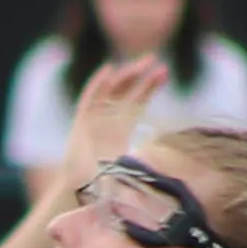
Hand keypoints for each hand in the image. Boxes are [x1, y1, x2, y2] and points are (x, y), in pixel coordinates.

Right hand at [59, 57, 165, 200]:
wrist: (79, 187)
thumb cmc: (105, 183)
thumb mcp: (132, 174)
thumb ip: (147, 174)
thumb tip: (167, 186)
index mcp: (124, 126)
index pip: (138, 100)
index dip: (150, 86)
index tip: (165, 73)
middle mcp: (110, 117)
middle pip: (127, 89)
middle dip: (140, 74)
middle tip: (155, 59)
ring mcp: (96, 116)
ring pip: (112, 89)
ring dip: (126, 74)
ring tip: (143, 63)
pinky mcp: (81, 120)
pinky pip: (89, 97)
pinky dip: (97, 84)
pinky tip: (108, 70)